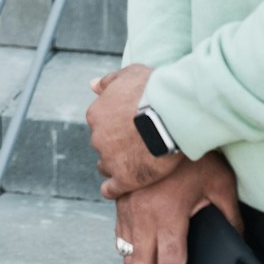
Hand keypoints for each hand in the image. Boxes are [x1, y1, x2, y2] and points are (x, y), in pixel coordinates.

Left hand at [87, 64, 181, 197]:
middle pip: (103, 145)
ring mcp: (109, 158)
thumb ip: (109, 81)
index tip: (129, 129)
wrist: (171, 112)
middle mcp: (97, 136)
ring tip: (134, 166)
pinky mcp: (124, 178)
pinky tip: (122, 189)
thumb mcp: (129, 74)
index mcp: (96, 113)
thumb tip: (92, 85)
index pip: (100, 125)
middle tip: (137, 146)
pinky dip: (114, 189)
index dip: (115, 128)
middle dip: (115, 146)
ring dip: (116, 166)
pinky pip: (111, 189)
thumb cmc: (154, 89)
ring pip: (107, 166)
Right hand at [114, 153, 240, 263]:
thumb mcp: (220, 184)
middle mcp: (143, 214)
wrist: (159, 121)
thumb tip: (237, 237)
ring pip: (126, 252)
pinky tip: (143, 244)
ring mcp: (127, 206)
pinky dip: (129, 246)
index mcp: (168, 216)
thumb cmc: (192, 151)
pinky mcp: (119, 197)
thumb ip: (230, 216)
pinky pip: (118, 232)